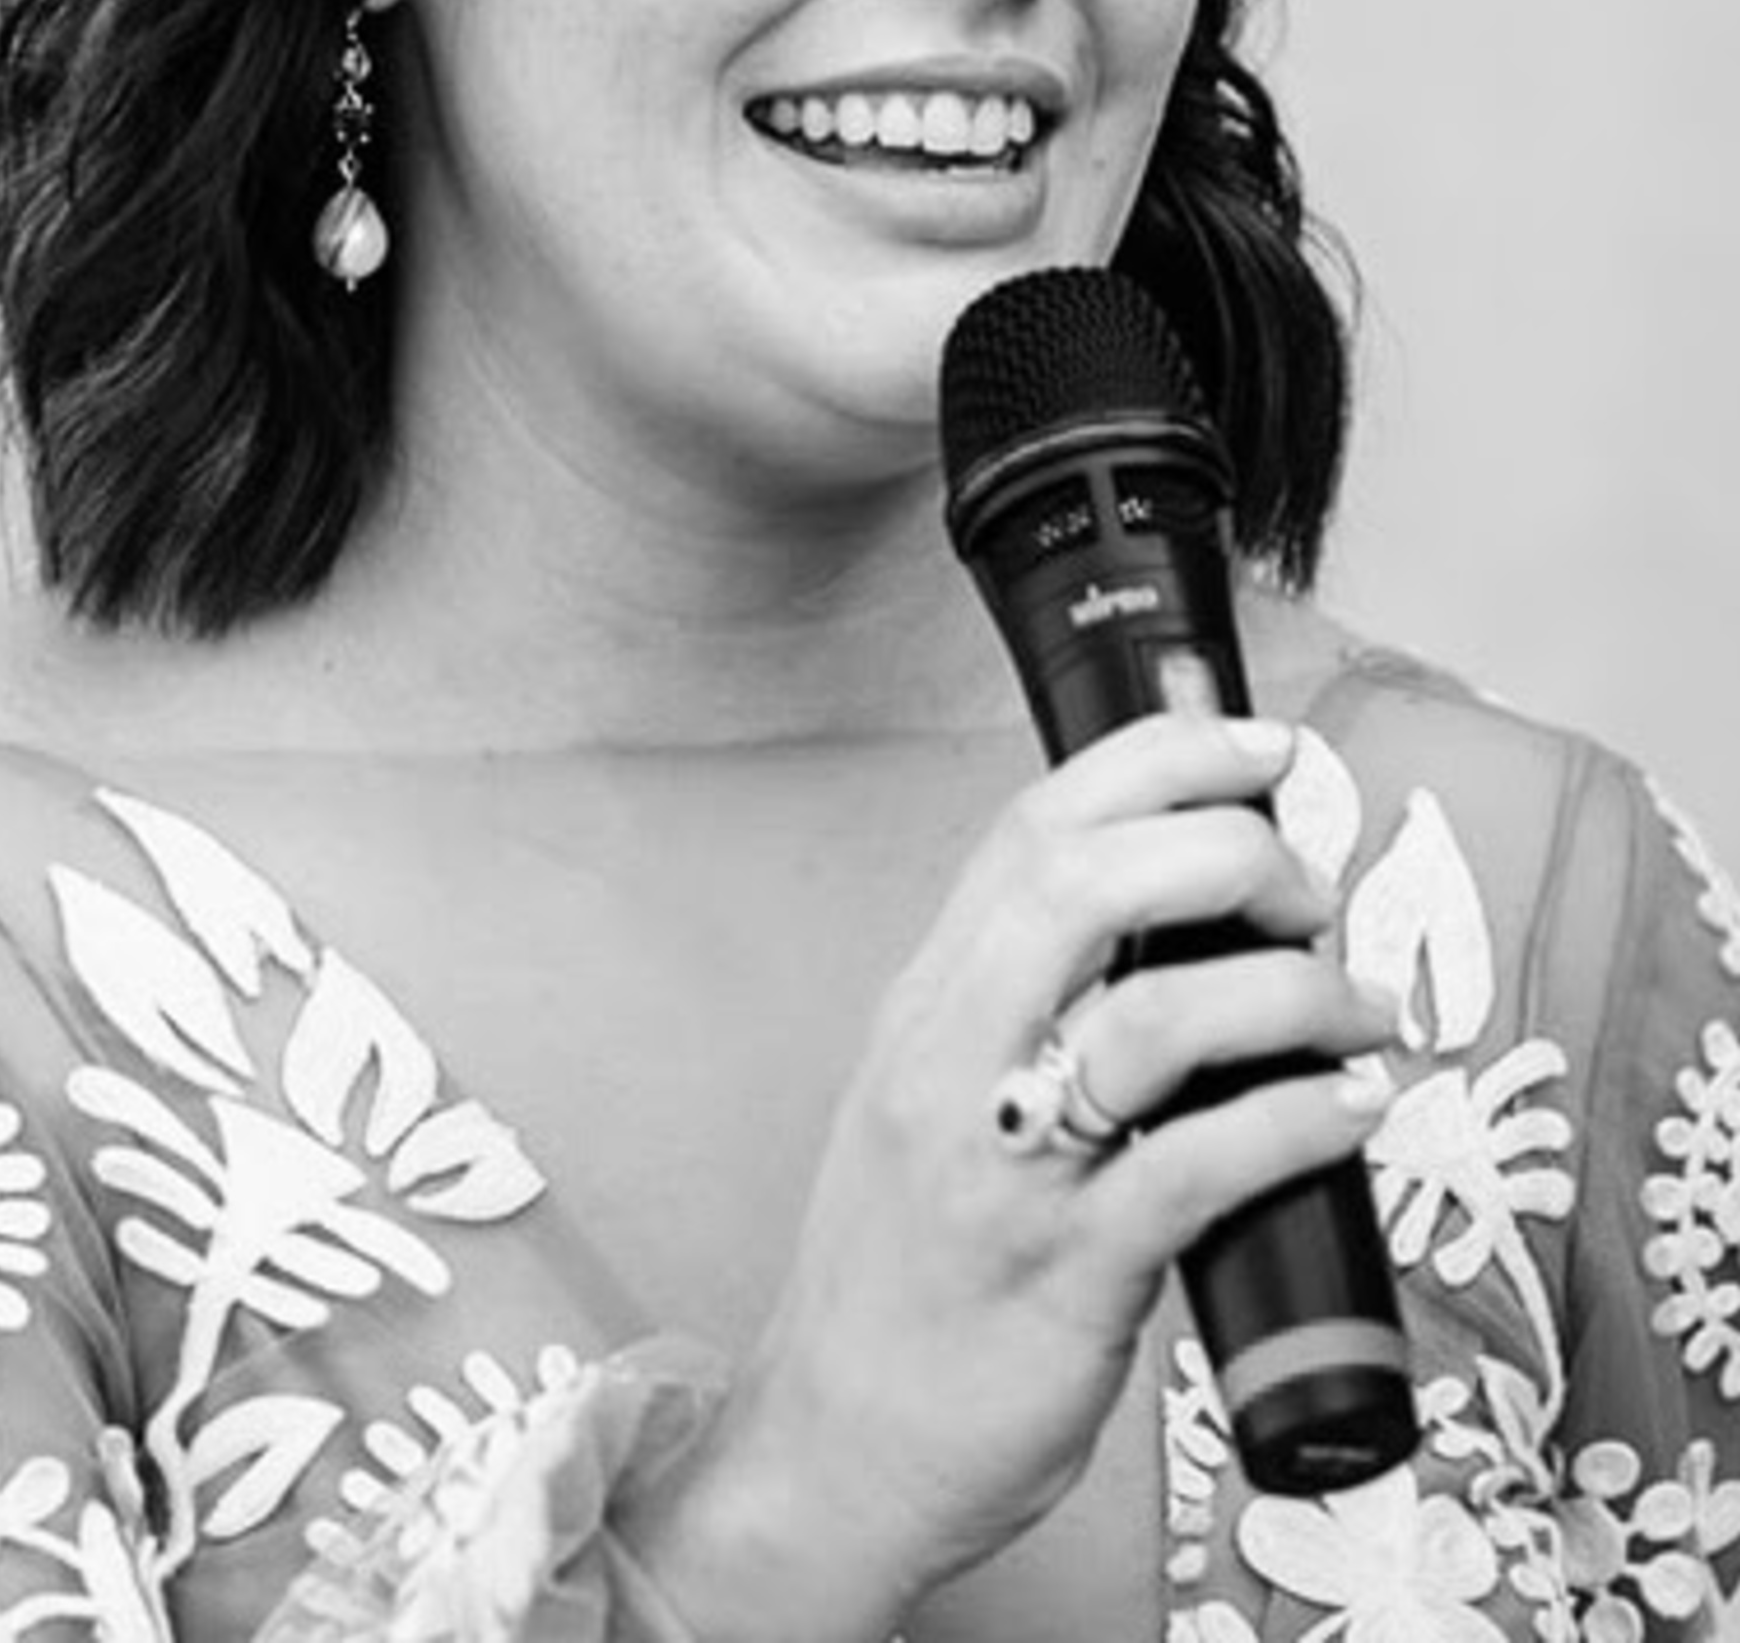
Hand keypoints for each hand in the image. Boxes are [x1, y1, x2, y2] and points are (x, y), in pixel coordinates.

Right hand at [618, 714, 1396, 1642]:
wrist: (834, 1447)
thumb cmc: (908, 1272)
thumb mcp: (935, 1100)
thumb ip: (1024, 1011)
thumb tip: (1174, 926)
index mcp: (928, 1004)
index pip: (1031, 828)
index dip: (1157, 759)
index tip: (1257, 745)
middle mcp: (953, 1059)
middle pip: (1083, 883)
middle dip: (1222, 845)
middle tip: (1309, 884)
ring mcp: (1005, 1166)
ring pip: (1149, 1017)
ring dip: (1287, 987)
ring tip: (1359, 1006)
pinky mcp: (1065, 1275)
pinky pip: (1193, 1168)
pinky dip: (1293, 1119)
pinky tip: (1353, 1107)